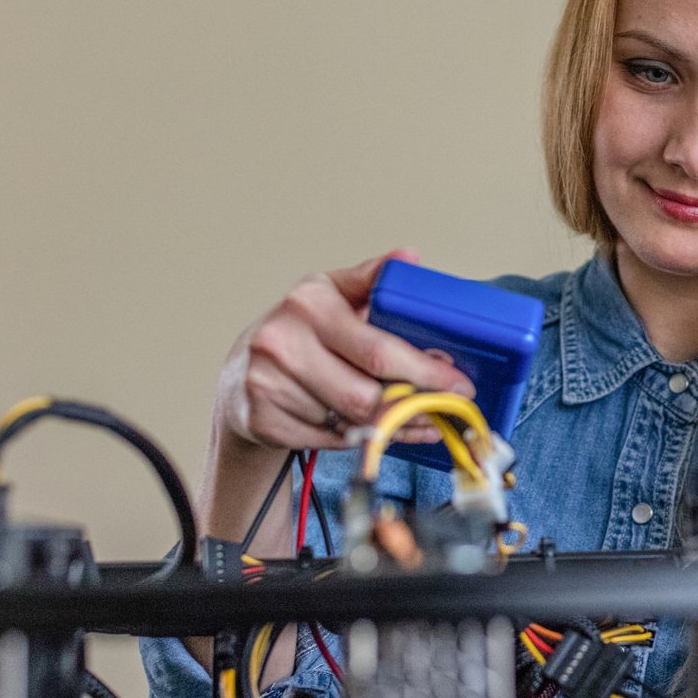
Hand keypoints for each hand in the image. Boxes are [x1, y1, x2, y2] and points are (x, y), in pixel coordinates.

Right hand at [213, 250, 473, 453]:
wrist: (239, 375)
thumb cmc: (299, 332)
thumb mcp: (331, 294)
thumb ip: (372, 278)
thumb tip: (410, 258)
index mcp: (309, 304)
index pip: (379, 350)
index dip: (425, 372)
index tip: (458, 385)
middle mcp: (282, 341)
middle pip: (366, 396)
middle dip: (410, 407)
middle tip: (440, 410)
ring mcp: (268, 383)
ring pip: (350, 423)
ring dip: (388, 426)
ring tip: (406, 418)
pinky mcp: (262, 419)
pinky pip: (329, 440)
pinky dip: (355, 439)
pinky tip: (365, 428)